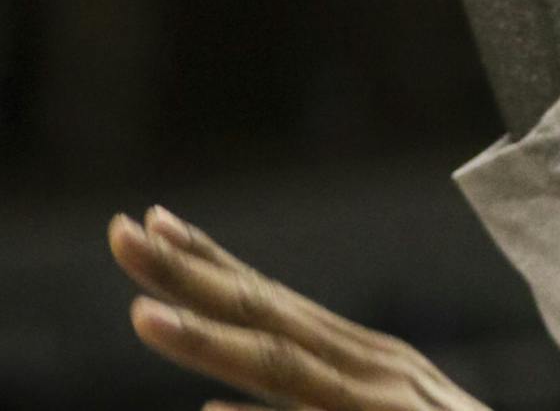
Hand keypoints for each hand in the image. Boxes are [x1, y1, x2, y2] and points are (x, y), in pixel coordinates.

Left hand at [109, 206, 491, 410]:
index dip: (209, 264)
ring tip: (140, 313)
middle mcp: (372, 369)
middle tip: (120, 231)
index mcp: (361, 360)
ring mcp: (381, 407)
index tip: (150, 224)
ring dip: (211, 337)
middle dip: (190, 273)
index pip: (269, 303)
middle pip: (268, 316)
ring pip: (283, 366)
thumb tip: (209, 409)